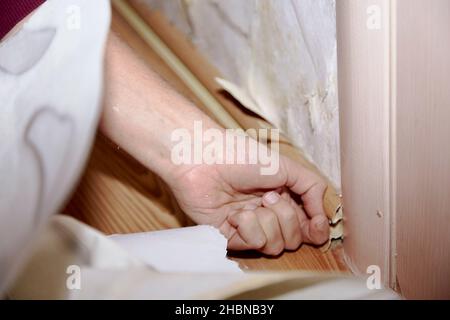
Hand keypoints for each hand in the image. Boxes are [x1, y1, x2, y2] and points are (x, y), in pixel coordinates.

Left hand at [101, 33, 328, 254]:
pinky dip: (248, 228)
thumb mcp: (287, 166)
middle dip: (287, 220)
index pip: (307, 226)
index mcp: (283, 198)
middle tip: (268, 197)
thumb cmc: (242, 157)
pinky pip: (253, 245)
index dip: (315, 230)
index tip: (316, 226)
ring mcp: (249, 227)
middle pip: (294, 240)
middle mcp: (268, 215)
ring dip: (267, 223)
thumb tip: (323, 218)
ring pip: (275, 246)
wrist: (204, 159)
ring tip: (252, 203)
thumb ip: (312, 189)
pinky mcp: (230, 236)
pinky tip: (236, 214)